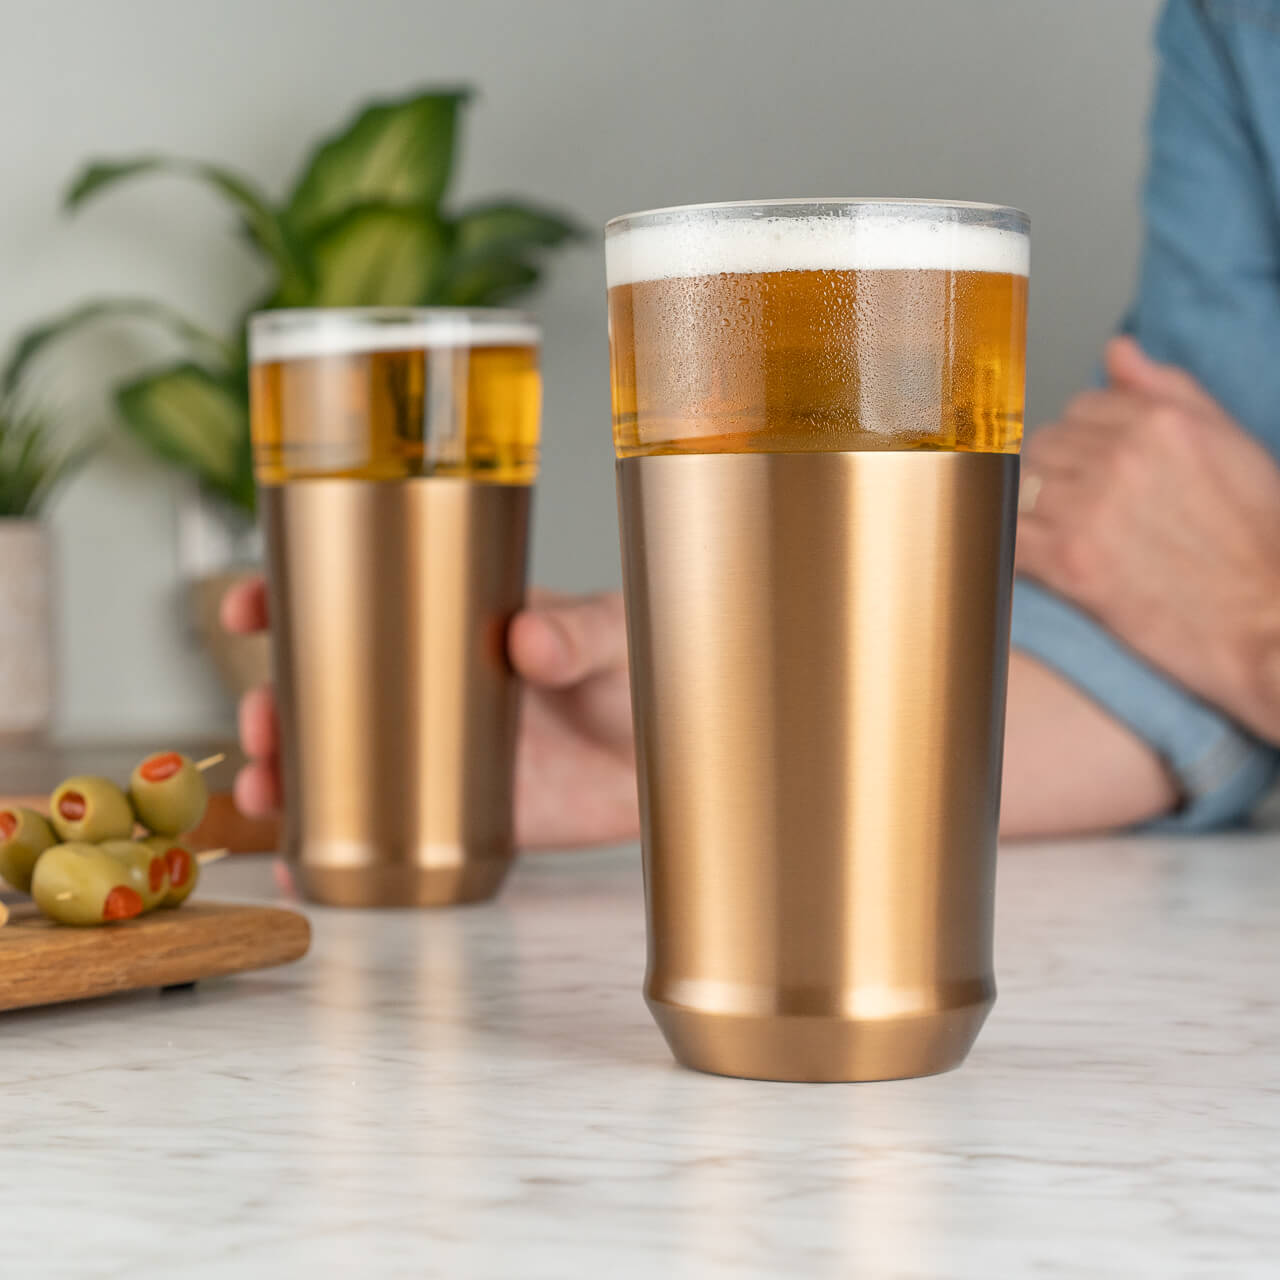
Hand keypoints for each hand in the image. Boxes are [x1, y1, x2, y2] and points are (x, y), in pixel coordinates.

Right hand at [220, 583, 638, 849]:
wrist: (674, 757)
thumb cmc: (641, 674)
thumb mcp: (612, 638)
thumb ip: (579, 635)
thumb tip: (528, 640)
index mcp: (451, 624)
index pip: (358, 601)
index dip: (289, 598)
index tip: (246, 606)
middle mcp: (429, 689)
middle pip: (326, 690)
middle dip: (274, 705)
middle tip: (263, 724)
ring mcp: (439, 755)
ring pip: (340, 763)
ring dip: (285, 777)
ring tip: (266, 793)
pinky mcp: (462, 814)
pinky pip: (386, 834)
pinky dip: (335, 852)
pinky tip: (299, 866)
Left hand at [1017, 336, 1279, 741]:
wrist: (1264, 622)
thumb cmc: (1255, 540)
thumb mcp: (1229, 444)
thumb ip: (1168, 390)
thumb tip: (1116, 350)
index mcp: (1158, 420)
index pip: (1079, 407)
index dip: (1088, 443)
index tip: (1103, 474)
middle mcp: (1119, 455)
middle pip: (1044, 445)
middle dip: (1060, 475)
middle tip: (1091, 512)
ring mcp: (1088, 508)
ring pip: (1022, 487)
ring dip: (1036, 511)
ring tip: (1073, 538)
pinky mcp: (1068, 562)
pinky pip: (1009, 539)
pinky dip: (1017, 551)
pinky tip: (1046, 563)